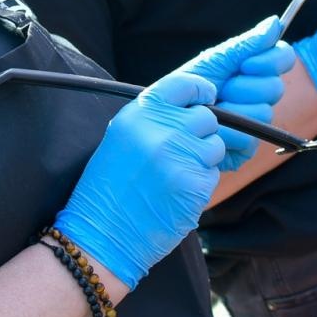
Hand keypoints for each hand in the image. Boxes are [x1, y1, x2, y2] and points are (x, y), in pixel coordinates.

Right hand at [56, 73, 224, 288]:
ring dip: (202, 160)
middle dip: (200, 134)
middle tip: (180, 153)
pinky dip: (200, 184)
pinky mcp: (196, 183)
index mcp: (140, 112)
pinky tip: (176, 194)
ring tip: (174, 176)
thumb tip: (191, 108)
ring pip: (214, 146)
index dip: (201, 90)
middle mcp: (161, 128)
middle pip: (206, 118)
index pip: (184, 84)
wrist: (102, 232)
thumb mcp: (123, 138)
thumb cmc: (110, 188)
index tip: (206, 97)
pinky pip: (213, 174)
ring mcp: (181, 155)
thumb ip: (154, 119)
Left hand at [178, 16, 293, 170]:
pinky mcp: (246, 148)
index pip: (283, 58)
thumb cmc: (187, 87)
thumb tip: (275, 22)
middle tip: (222, 89)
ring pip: (263, 113)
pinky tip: (213, 130)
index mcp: (253, 70)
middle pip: (275, 88)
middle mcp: (258, 95)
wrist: (165, 120)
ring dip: (233, 110)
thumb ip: (244, 45)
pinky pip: (250, 139)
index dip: (270, 61)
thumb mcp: (213, 62)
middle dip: (244, 87)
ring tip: (212, 110)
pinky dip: (227, 133)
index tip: (246, 65)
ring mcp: (255, 122)